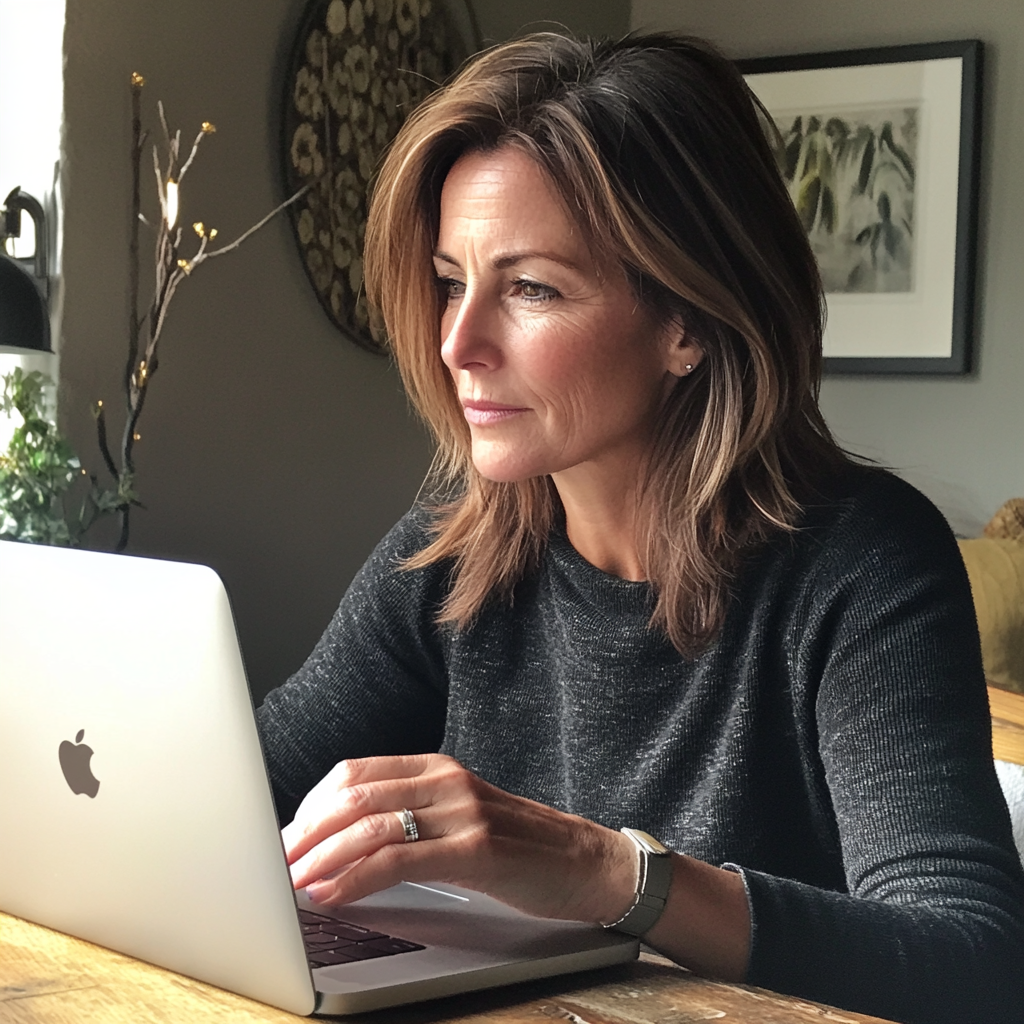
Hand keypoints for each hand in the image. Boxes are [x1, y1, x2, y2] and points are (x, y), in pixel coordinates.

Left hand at [281, 753, 637, 922]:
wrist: (584, 862)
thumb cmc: (517, 846)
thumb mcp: (457, 818)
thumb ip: (408, 820)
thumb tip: (341, 843)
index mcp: (437, 768)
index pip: (355, 772)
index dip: (311, 804)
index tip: (286, 836)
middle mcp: (446, 780)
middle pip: (354, 794)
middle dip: (305, 832)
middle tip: (275, 862)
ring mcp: (462, 811)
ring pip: (370, 824)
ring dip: (321, 856)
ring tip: (292, 881)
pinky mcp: (476, 848)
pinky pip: (399, 859)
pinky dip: (355, 877)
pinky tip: (332, 892)